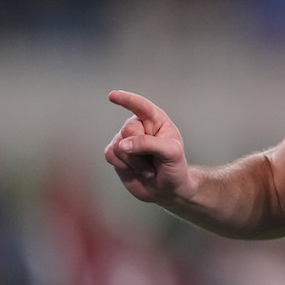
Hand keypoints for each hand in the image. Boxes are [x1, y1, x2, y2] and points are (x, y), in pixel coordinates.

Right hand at [104, 90, 192, 204]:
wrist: (167, 189)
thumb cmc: (174, 167)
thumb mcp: (171, 153)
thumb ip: (148, 144)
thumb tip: (122, 144)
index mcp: (155, 120)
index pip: (140, 106)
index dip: (126, 100)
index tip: (112, 96)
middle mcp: (138, 126)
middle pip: (128, 130)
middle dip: (140, 149)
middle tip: (154, 160)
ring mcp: (125, 139)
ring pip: (118, 145)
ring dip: (135, 162)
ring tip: (148, 168)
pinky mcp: (115, 154)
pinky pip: (110, 155)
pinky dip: (123, 166)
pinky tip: (136, 170)